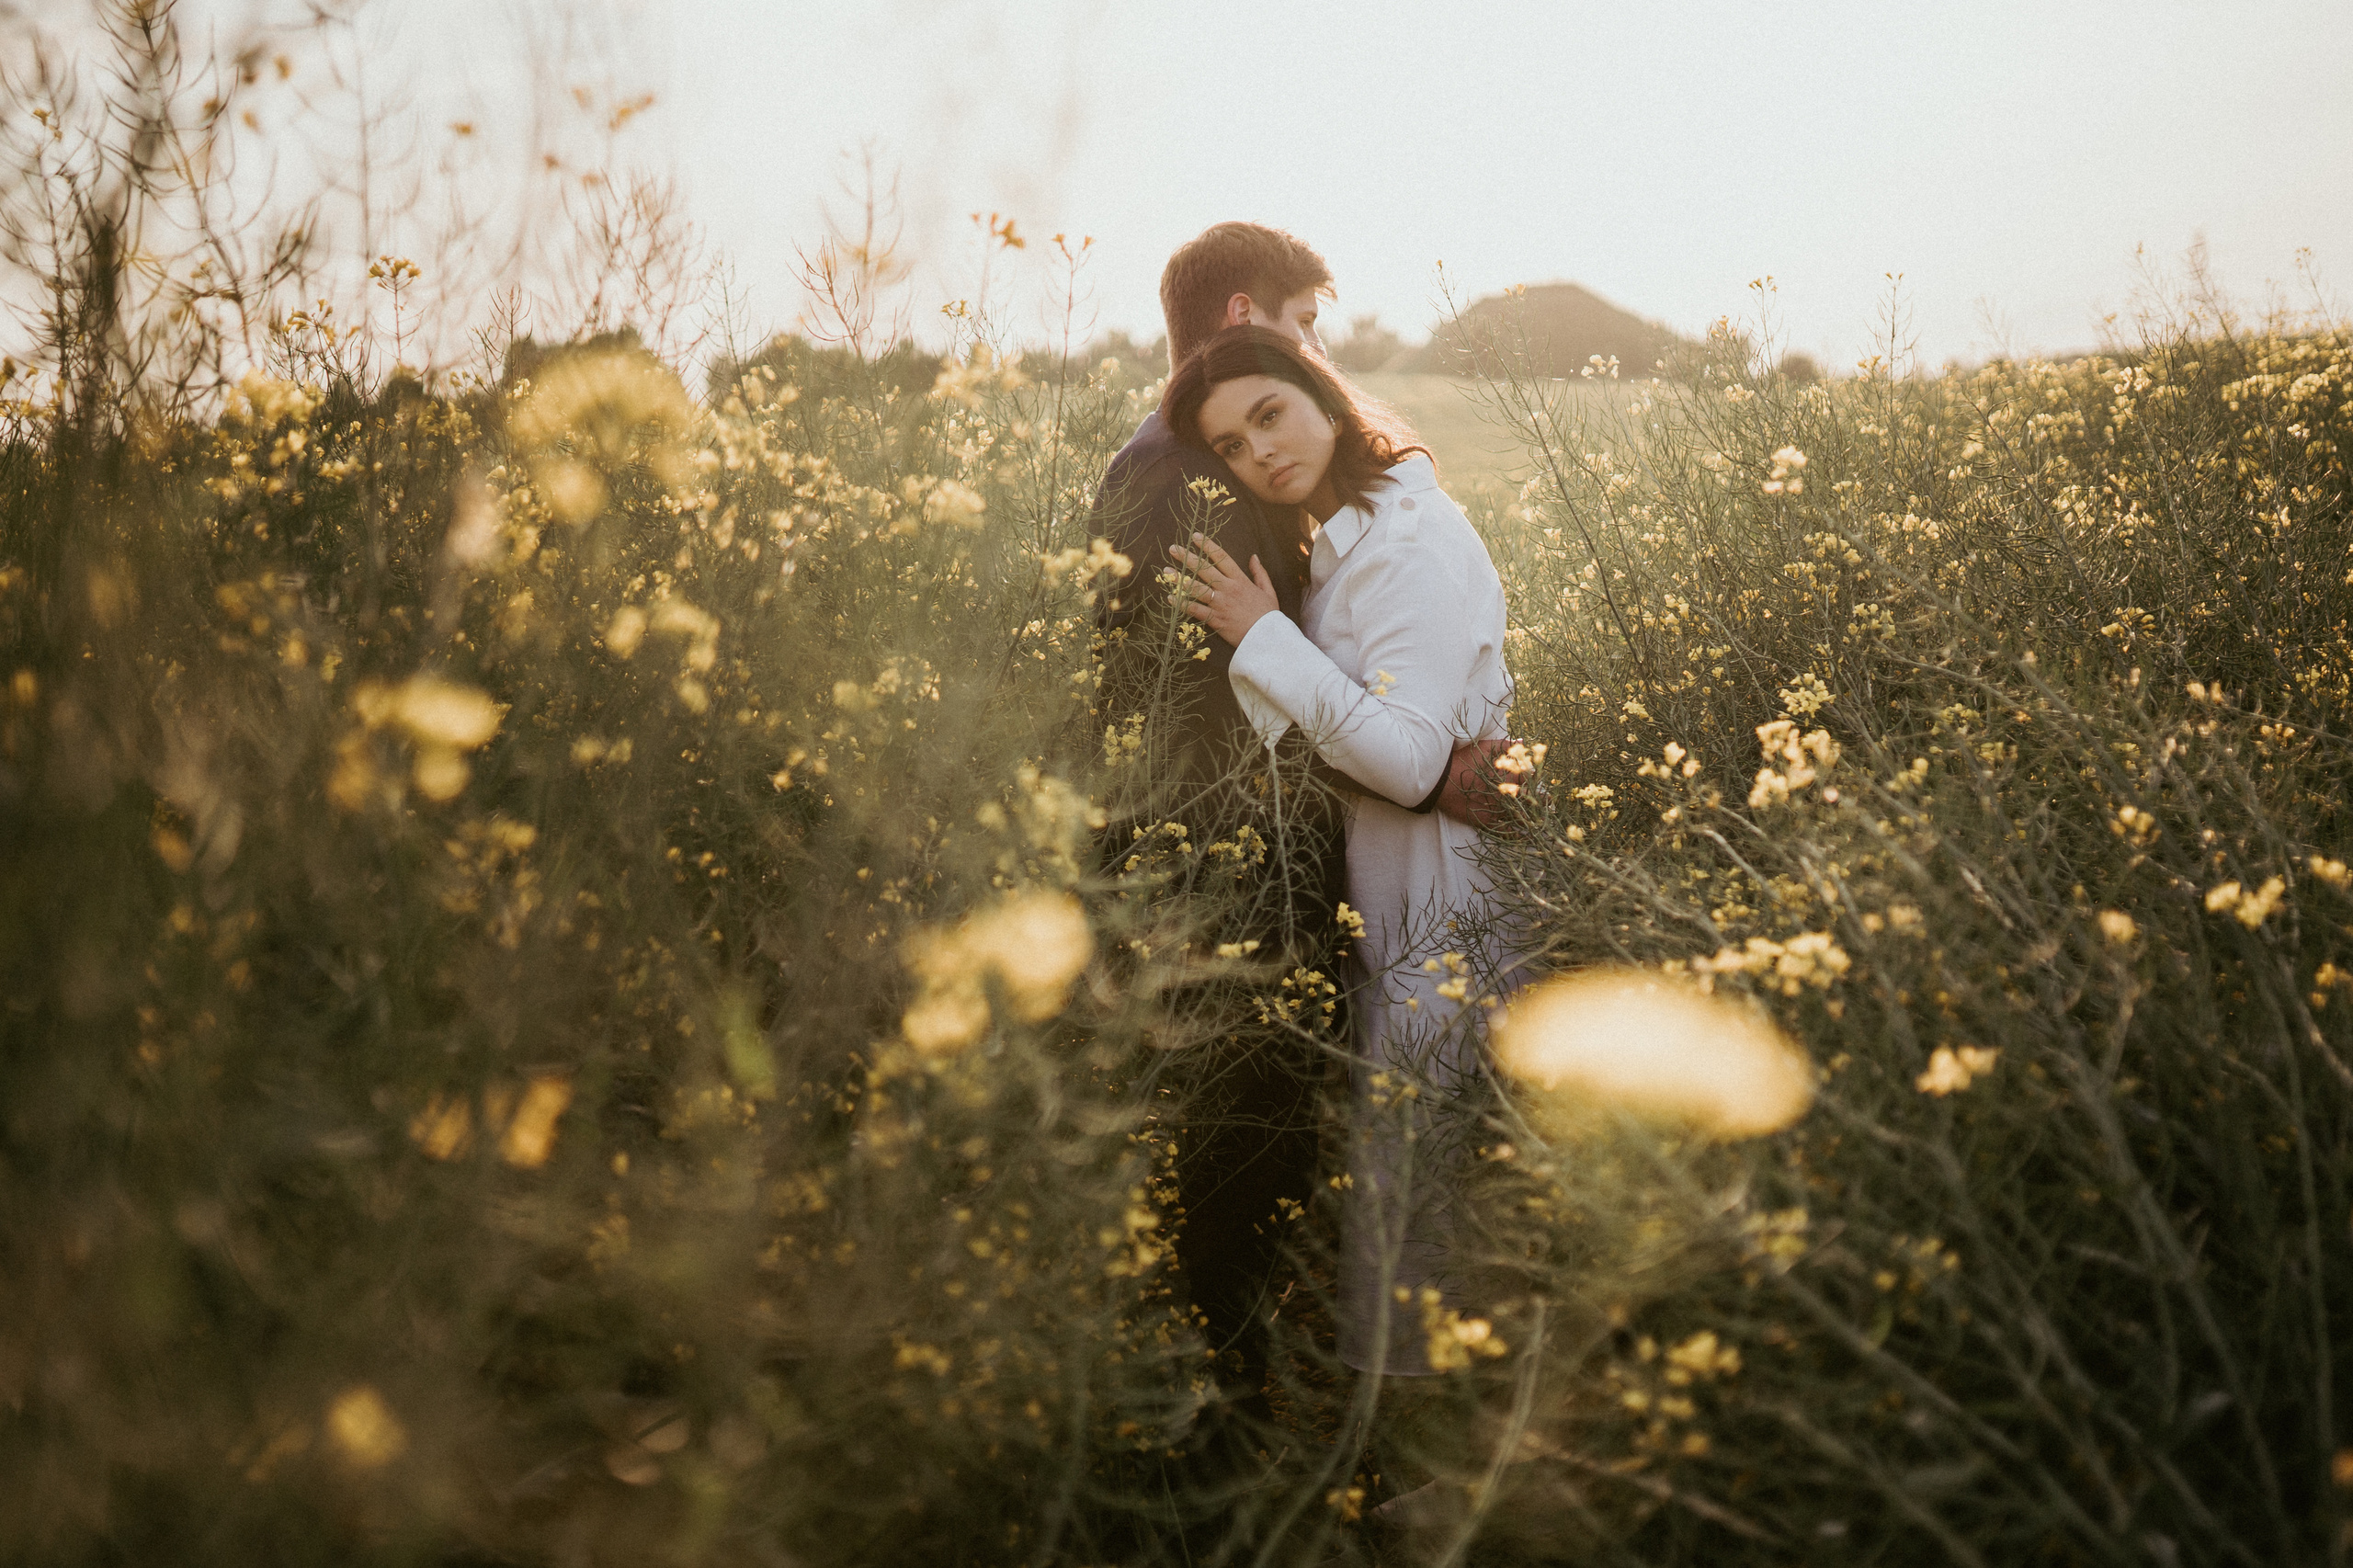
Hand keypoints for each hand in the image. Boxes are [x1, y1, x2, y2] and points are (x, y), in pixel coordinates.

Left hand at [1169, 532, 1279, 646]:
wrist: (1267, 637)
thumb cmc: (1268, 615)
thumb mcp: (1268, 590)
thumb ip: (1260, 573)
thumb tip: (1253, 557)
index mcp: (1240, 580)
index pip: (1222, 558)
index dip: (1208, 545)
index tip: (1195, 537)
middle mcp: (1228, 589)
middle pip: (1204, 569)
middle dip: (1188, 557)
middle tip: (1173, 548)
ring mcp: (1220, 604)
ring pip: (1197, 588)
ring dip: (1180, 579)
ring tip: (1166, 571)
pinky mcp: (1215, 619)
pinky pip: (1195, 610)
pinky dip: (1182, 604)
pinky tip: (1171, 598)